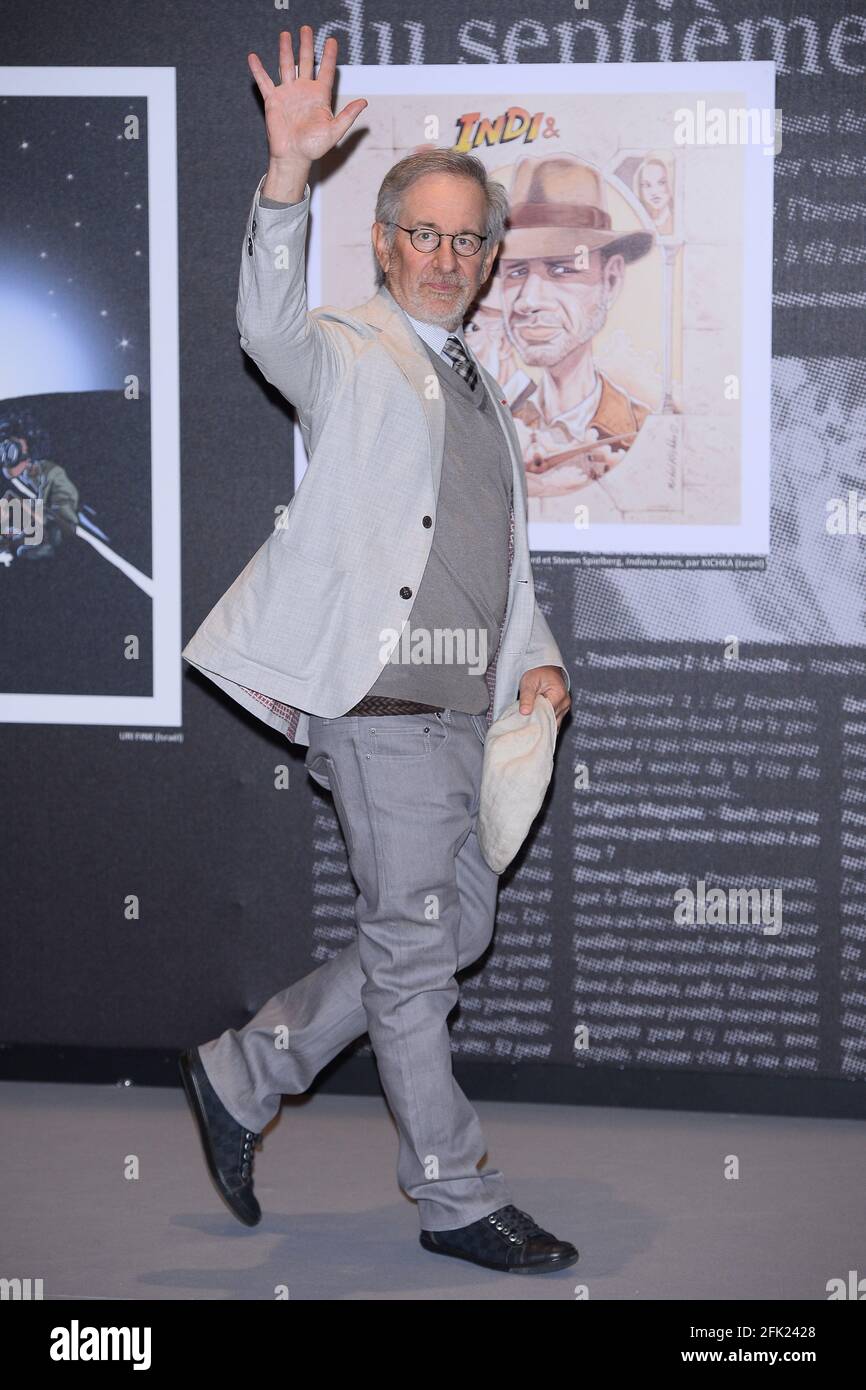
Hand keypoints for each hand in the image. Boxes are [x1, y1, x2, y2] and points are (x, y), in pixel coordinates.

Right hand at [247, 27, 366, 168]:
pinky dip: (258, 70)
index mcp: (319, 97)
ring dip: (285, 50)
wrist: (293, 157)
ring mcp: (288, 94)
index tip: (331, 41)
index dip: (329, 56)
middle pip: (305, 62)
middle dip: (306, 45)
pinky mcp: (273, 100)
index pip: (326, 71)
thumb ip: (348, 115)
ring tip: (286, 35)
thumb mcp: (334, 131)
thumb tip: (364, 102)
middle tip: (306, 29)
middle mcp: (303, 91)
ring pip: (286, 66)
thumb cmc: (314, 148)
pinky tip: (253, 57)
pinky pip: (264, 82)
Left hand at [518, 666, 570, 728]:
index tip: (525, 722)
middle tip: (526, 725)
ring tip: (531, 723)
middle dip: (539, 724)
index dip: (536, 720)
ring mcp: (565, 706)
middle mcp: (565, 702)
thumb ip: (527, 698)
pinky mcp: (562, 708)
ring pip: (554, 722)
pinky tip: (537, 722)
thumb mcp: (529, 683)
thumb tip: (525, 712)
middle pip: (552, 721)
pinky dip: (546, 722)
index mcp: (559, 695)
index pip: (548, 715)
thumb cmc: (537, 672)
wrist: (544, 666)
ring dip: (543, 724)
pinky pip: (554, 720)